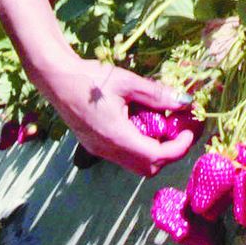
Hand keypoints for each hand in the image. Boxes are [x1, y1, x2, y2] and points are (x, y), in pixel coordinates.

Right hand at [0, 0, 194, 176]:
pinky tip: (142, 123)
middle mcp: (108, 150)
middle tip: (181, 128)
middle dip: (170, 152)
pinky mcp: (95, 145)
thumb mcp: (127, 82)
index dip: (179, 147)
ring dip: (155, 150)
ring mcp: (99, 150)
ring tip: (163, 124)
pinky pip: (124, 156)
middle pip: (149, 167)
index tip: (190, 130)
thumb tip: (185, 101)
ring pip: (136, 164)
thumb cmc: (90, 77)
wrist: (55, 78)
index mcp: (117, 136)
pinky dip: (140, 146)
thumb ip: (156, 94)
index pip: (157, 156)